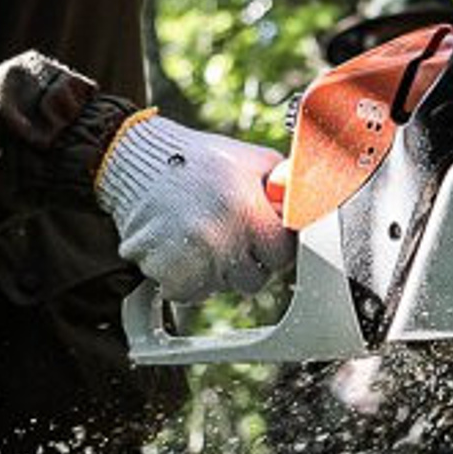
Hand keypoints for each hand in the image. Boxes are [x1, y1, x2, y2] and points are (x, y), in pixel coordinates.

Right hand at [95, 112, 293, 302]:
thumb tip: (313, 205)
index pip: (282, 256)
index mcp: (249, 210)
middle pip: (254, 280)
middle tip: (231, 233)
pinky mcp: (166, 272)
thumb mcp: (253, 161)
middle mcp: (223, 239)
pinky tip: (183, 247)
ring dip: (217, 270)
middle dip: (248, 261)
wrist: (138, 161)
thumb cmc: (202, 160)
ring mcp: (193, 259)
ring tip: (204, 234)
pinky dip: (188, 278)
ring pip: (221, 288)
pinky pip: (191, 293)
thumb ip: (286, 185)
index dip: (274, 244)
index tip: (263, 233)